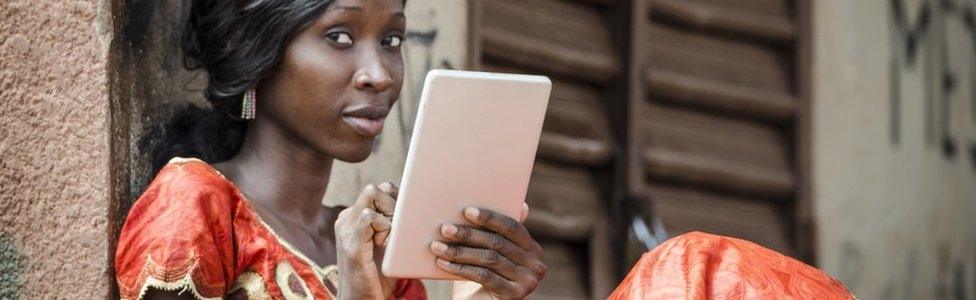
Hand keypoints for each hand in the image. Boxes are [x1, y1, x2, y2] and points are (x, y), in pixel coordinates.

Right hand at [334, 182, 398, 299]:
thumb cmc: (379, 275)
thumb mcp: (387, 244)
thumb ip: (394, 224)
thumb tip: (416, 204)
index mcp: (353, 217)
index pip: (378, 191)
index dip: (396, 200)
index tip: (404, 219)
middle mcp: (346, 219)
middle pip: (375, 189)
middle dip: (394, 203)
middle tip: (399, 228)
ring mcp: (346, 229)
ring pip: (372, 194)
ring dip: (390, 214)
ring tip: (390, 237)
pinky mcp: (351, 243)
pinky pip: (370, 217)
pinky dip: (384, 227)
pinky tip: (383, 244)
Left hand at [431, 204, 545, 298]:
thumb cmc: (483, 274)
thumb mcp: (491, 252)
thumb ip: (499, 232)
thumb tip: (518, 204)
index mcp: (533, 249)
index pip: (512, 227)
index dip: (490, 218)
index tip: (466, 211)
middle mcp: (535, 265)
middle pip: (498, 243)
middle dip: (468, 234)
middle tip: (445, 228)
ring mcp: (527, 282)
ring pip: (489, 259)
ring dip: (460, 251)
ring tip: (437, 245)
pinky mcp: (513, 295)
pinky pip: (483, 276)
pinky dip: (460, 269)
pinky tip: (443, 263)